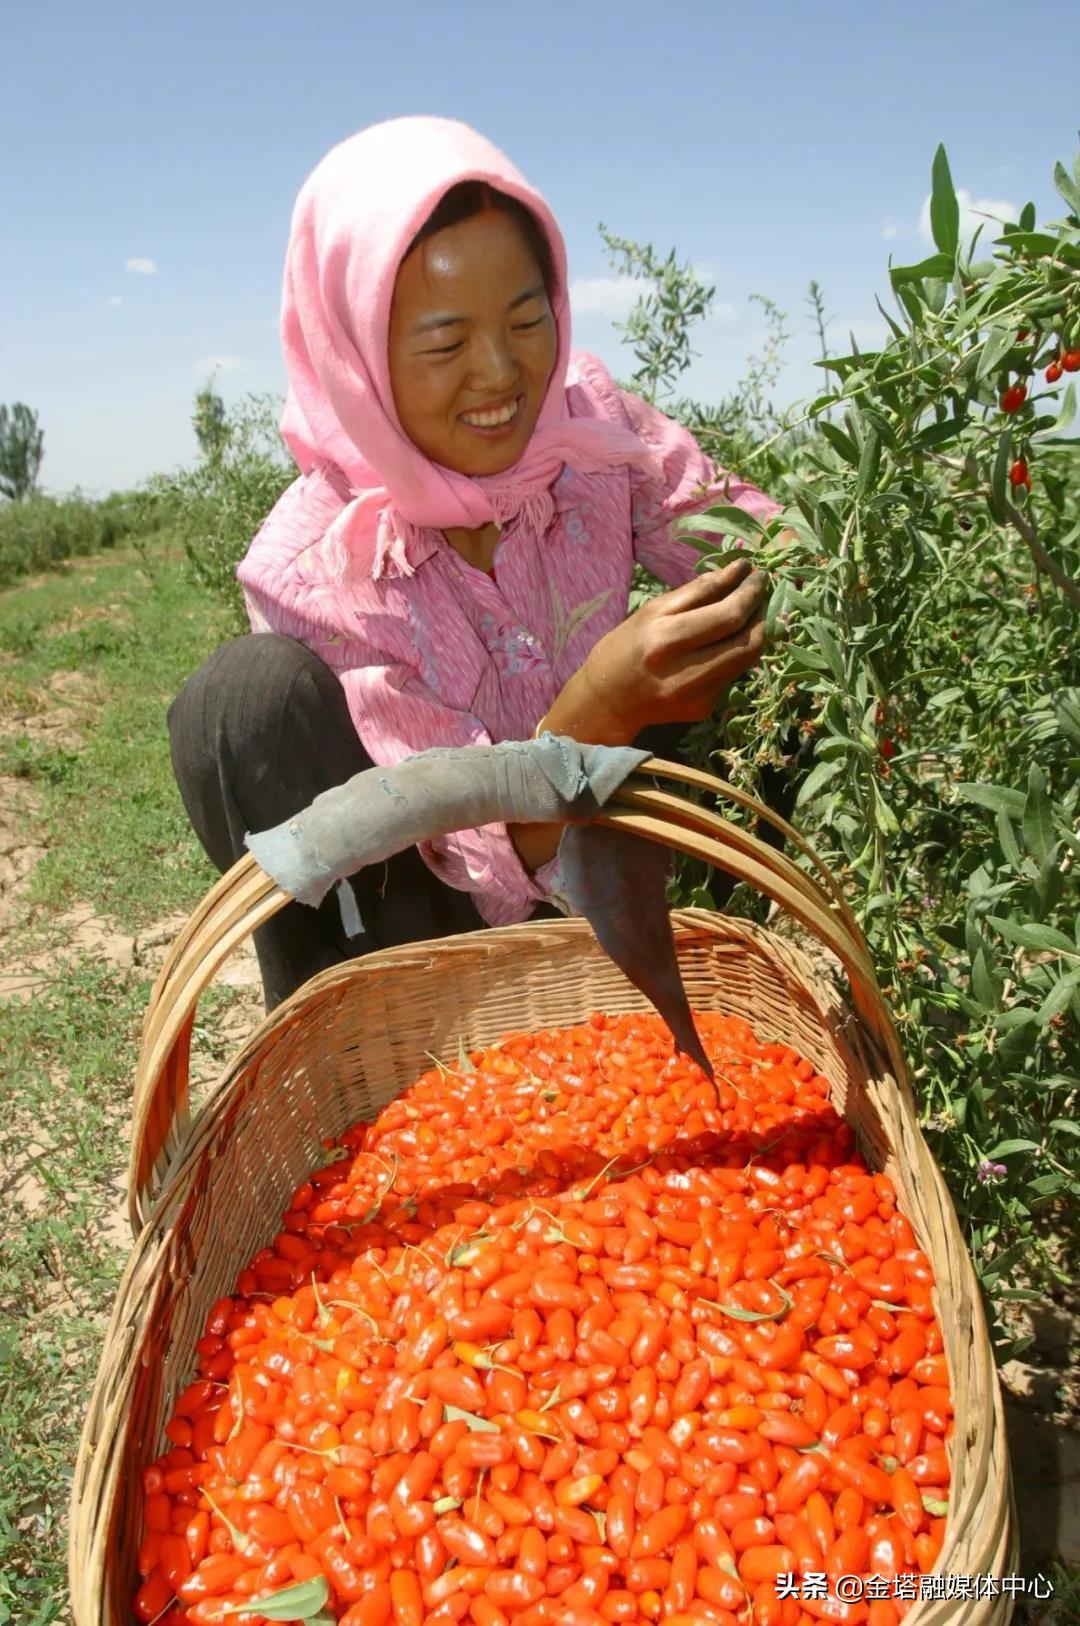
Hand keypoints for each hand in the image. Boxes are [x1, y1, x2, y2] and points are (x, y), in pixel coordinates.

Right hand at [510, 559, 766, 872]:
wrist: (606, 703)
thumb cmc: (623, 649)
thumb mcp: (651, 612)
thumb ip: (695, 593)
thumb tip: (735, 571)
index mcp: (665, 640)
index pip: (726, 614)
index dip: (748, 590)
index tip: (754, 570)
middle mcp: (685, 671)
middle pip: (746, 638)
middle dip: (759, 608)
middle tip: (760, 587)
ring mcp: (698, 694)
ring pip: (747, 657)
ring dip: (757, 629)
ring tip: (753, 609)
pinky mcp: (704, 708)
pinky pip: (732, 673)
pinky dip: (736, 651)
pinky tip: (727, 639)